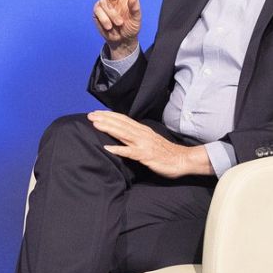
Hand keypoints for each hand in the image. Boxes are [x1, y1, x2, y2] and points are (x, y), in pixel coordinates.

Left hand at [86, 111, 210, 178]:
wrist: (182, 159)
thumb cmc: (165, 152)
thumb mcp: (150, 140)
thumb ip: (137, 136)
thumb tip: (124, 133)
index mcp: (142, 130)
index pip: (123, 119)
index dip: (109, 115)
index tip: (96, 112)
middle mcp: (142, 134)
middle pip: (120, 123)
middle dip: (104, 119)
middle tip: (90, 115)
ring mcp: (143, 144)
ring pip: (123, 134)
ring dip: (108, 128)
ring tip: (95, 125)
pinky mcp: (145, 155)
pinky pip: (129, 152)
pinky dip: (118, 149)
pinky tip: (107, 148)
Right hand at [93, 0, 141, 58]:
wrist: (122, 40)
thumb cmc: (132, 26)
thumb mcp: (138, 18)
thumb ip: (136, 8)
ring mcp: (105, 1)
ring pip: (104, 1)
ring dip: (112, 14)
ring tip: (118, 24)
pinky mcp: (97, 11)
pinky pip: (98, 11)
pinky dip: (105, 20)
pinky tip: (110, 26)